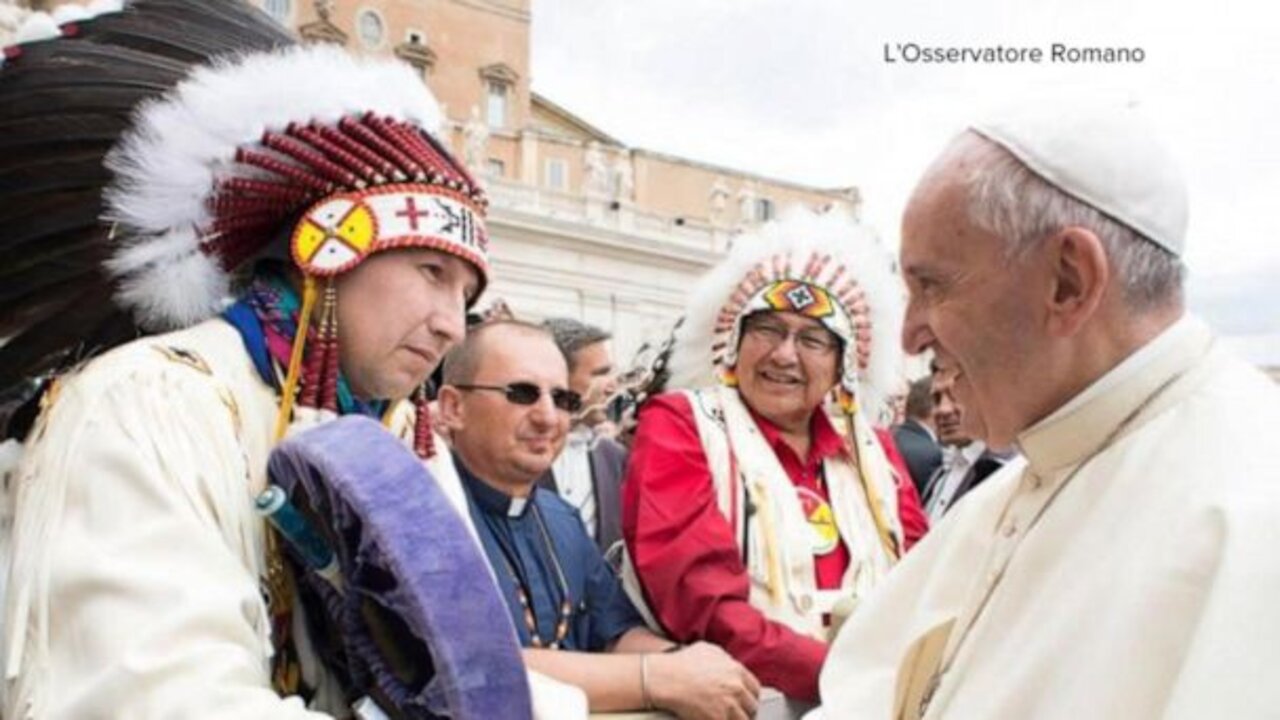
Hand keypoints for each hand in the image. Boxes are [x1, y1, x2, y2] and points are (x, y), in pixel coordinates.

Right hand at [646, 641, 760, 718]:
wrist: (665, 679)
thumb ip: (725, 658)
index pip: (755, 689)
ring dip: (737, 719)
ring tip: (728, 718)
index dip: (750, 697)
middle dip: (745, 711)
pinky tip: (716, 719)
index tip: (746, 701)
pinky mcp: (718, 719)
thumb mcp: (708, 650)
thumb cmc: (681, 663)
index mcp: (736, 671)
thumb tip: (730, 664)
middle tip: (737, 713)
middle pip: (751, 707)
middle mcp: (736, 688)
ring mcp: (728, 705)